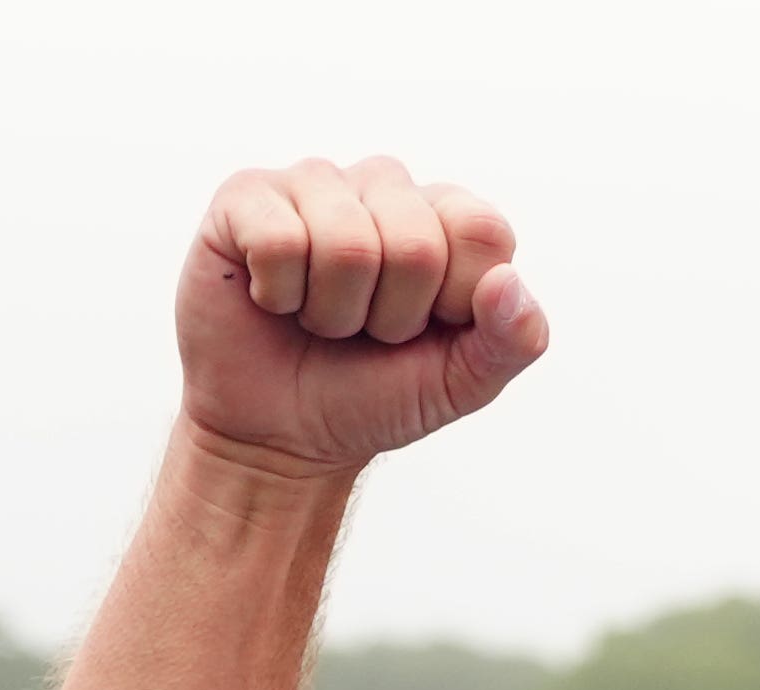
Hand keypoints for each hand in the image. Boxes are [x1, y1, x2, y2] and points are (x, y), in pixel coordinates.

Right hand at [174, 157, 548, 479]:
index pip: (482, 231)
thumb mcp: (461, 383)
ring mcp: (315, 183)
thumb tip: (509, 281)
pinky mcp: (246, 196)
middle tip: (365, 331)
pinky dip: (279, 295)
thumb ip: (513, 340)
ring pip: (347, 244)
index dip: (454, 301)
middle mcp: (385, 186)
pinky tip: (273, 298)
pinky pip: (279, 240)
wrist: (281, 436)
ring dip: (333, 312)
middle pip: (417, 244)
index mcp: (446, 219)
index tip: (426, 330)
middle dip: (391, 317)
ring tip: (319, 318)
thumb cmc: (374, 396)